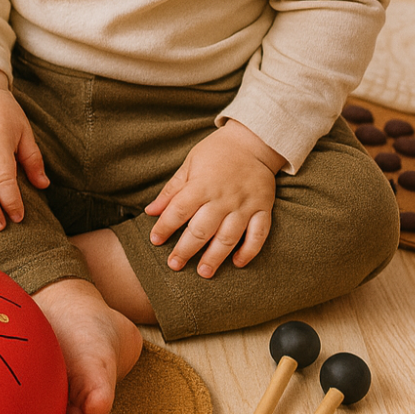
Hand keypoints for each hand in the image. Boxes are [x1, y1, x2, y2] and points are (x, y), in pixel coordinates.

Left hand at [144, 120, 285, 277]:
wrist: (252, 140)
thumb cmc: (216, 152)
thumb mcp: (189, 164)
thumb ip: (172, 190)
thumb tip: (150, 211)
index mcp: (201, 184)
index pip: (178, 210)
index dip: (165, 227)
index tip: (155, 240)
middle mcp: (223, 198)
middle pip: (201, 230)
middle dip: (186, 250)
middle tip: (174, 265)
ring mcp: (245, 205)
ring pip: (228, 237)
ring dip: (215, 257)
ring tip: (203, 273)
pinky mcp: (263, 209)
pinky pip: (258, 235)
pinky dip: (248, 251)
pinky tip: (237, 263)